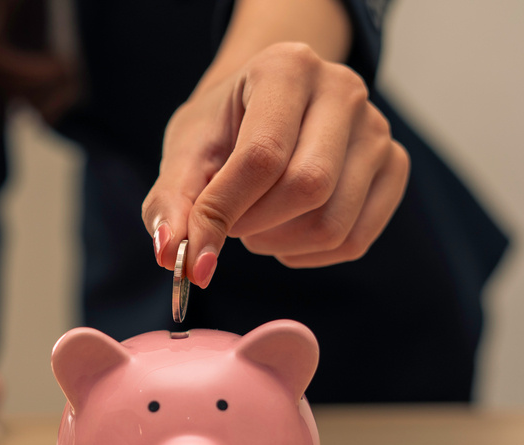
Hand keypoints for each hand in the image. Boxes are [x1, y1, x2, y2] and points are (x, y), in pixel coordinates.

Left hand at [143, 42, 409, 285]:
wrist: (261, 109)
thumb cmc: (221, 128)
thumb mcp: (185, 153)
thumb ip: (170, 202)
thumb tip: (171, 255)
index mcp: (287, 69)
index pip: (262, 156)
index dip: (223, 212)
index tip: (195, 248)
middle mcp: (343, 90)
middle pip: (308, 188)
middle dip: (254, 225)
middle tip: (229, 225)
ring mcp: (377, 129)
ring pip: (333, 222)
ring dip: (279, 244)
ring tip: (254, 225)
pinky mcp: (394, 166)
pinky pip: (355, 239)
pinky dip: (309, 255)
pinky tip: (285, 234)